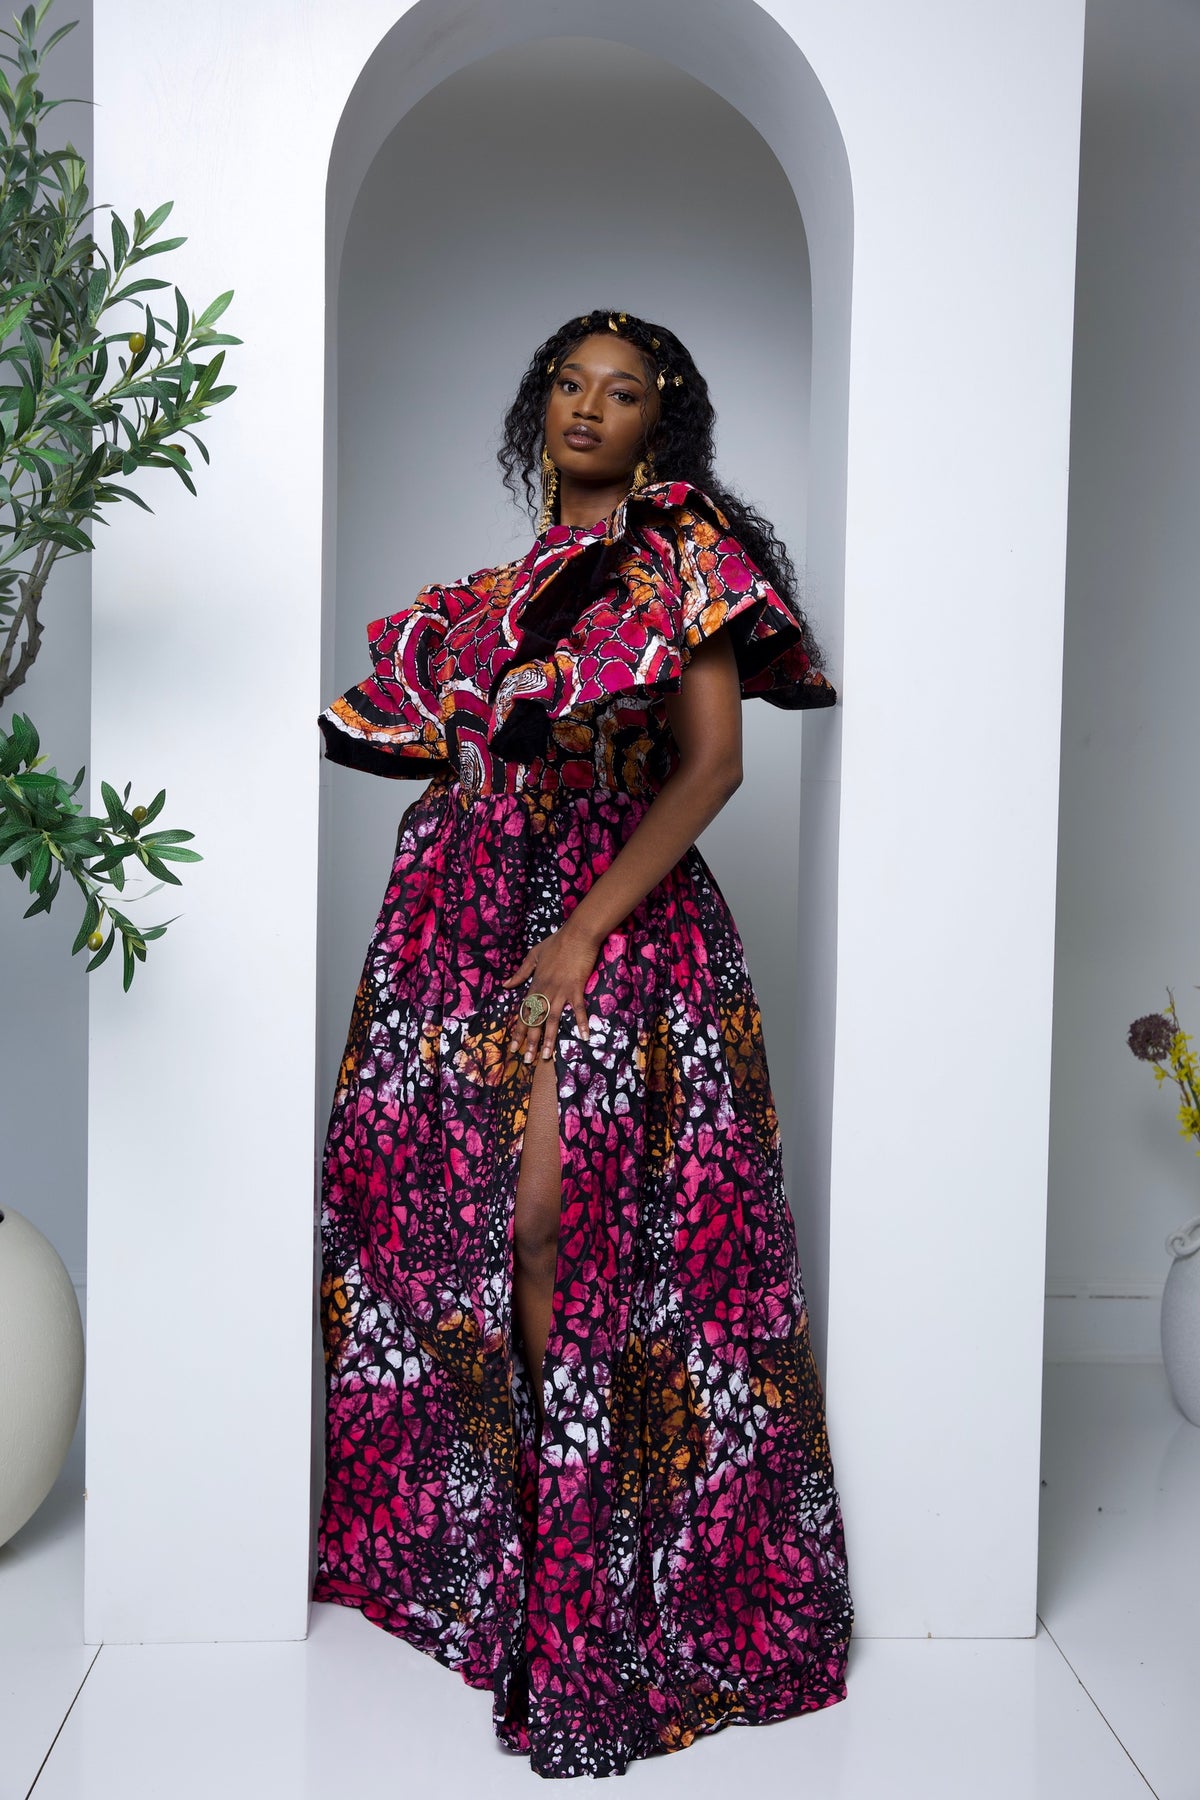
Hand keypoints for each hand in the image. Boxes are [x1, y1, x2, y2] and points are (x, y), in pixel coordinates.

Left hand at [500, 919, 597, 1062]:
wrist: (576, 934)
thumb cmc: (556, 942)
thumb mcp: (533, 955)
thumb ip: (521, 972)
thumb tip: (506, 985)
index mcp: (535, 985)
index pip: (524, 1012)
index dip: (519, 1030)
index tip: (513, 1047)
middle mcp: (545, 991)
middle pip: (535, 1020)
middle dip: (531, 1041)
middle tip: (527, 1060)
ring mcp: (560, 991)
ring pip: (552, 1019)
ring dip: (549, 1038)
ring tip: (547, 1056)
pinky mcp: (576, 988)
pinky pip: (578, 1009)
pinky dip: (581, 1022)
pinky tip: (584, 1037)